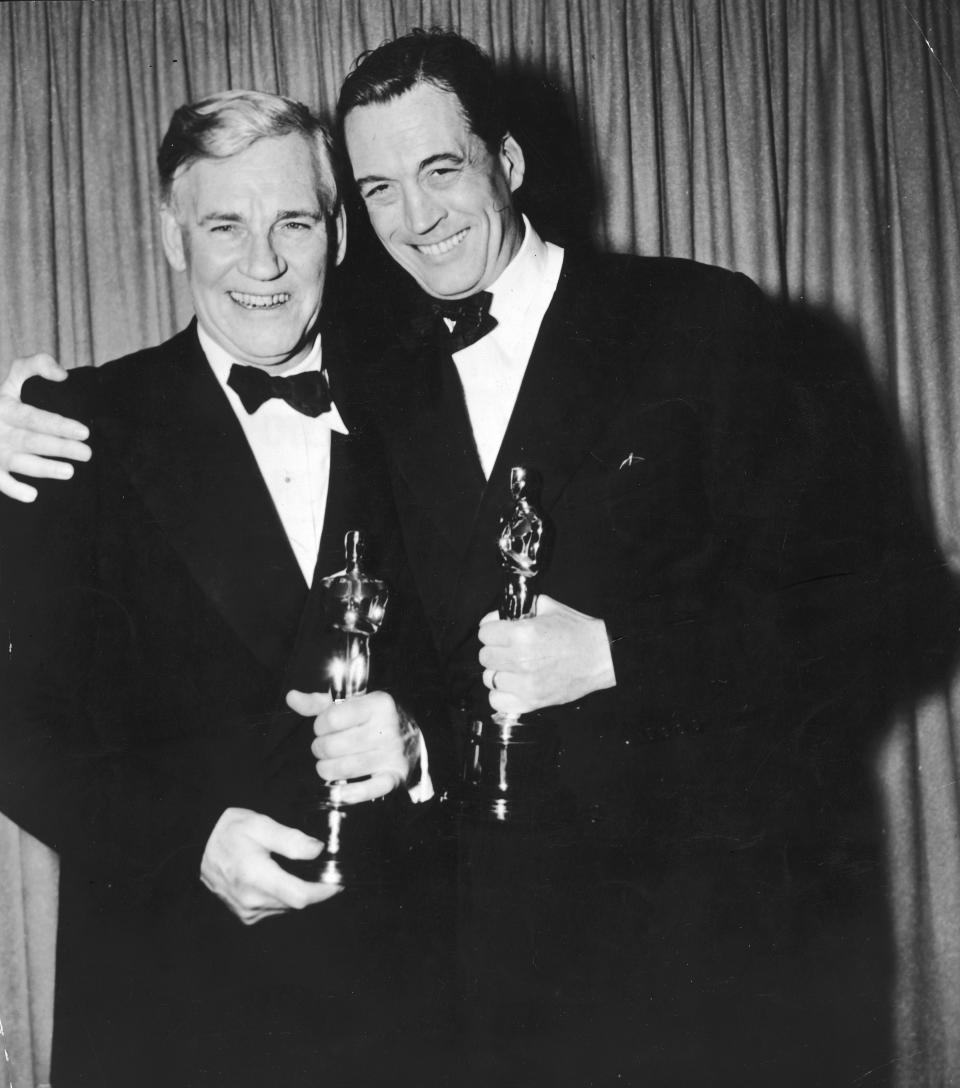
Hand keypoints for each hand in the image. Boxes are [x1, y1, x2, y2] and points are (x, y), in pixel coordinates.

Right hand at [0, 353, 90, 502]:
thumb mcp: (11, 374)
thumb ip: (36, 365)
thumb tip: (63, 375)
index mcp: (5, 407)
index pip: (34, 417)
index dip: (58, 425)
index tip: (84, 432)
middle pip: (32, 441)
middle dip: (60, 448)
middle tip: (87, 454)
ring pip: (20, 462)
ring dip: (44, 469)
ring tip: (69, 472)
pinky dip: (12, 489)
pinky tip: (32, 495)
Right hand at [200, 807, 339, 924]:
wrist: (198, 845)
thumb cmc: (229, 831)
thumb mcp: (260, 825)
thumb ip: (291, 839)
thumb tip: (318, 851)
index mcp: (256, 876)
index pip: (300, 896)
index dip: (324, 891)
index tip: (338, 881)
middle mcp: (251, 900)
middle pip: (296, 902)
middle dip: (314, 888)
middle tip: (324, 870)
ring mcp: (246, 910)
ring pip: (286, 907)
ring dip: (298, 892)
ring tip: (300, 870)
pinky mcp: (244, 914)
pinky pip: (274, 909)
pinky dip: (283, 896)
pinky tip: (281, 878)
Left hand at [286, 689, 420, 803]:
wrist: (411, 737)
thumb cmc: (372, 718)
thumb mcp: (350, 704)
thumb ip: (319, 703)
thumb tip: (291, 697)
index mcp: (377, 703)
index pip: (331, 718)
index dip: (320, 725)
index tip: (324, 726)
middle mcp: (387, 727)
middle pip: (334, 746)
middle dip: (320, 749)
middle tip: (324, 747)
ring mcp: (392, 753)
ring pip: (344, 768)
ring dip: (327, 769)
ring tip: (327, 765)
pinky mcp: (394, 776)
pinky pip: (368, 789)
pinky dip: (349, 794)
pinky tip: (337, 790)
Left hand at [478, 594, 616, 714]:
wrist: (601, 656)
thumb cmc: (577, 632)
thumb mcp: (548, 608)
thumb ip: (519, 609)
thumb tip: (496, 616)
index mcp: (523, 633)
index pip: (484, 633)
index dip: (492, 630)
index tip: (499, 632)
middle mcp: (521, 659)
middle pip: (485, 656)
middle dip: (495, 650)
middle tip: (507, 649)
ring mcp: (526, 683)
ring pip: (489, 679)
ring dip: (499, 672)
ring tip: (513, 667)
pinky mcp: (532, 701)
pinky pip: (497, 701)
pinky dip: (501, 694)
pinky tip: (513, 685)